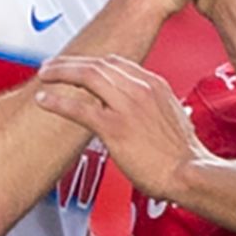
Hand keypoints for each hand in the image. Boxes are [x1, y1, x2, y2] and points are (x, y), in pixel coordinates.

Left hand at [33, 55, 200, 200]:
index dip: (93, 62)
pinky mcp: (115, 128)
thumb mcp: (172, 119)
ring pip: (87, 77)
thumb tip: (139, 114)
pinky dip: (58, 102)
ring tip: (45, 76)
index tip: (79, 66)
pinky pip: (80, 108)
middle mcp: (141, 89)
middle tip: (54, 66)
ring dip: (61, 73)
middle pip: (99, 64)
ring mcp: (128, 107)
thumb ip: (152, 108)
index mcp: (155, 85)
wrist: (190, 173)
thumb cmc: (184, 157)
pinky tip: (45, 101)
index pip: (117, 63)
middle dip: (72, 62)